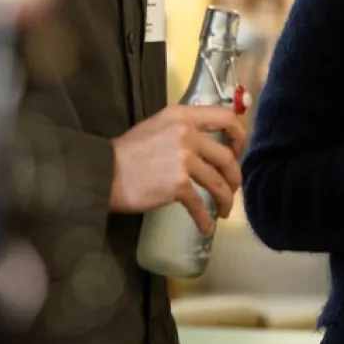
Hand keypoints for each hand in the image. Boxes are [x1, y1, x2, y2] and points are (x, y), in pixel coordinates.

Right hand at [110, 105, 246, 233]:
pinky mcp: (178, 185)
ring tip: (224, 210)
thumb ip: (183, 128)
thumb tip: (208, 140)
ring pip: (219, 182)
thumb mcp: (158, 126)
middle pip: (227, 157)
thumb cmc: (127, 151)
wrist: (103, 171)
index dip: (240, 134)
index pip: (226, 117)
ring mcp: (184, 159)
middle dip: (235, 176)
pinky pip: (200, 205)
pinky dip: (206, 219)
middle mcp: (188, 134)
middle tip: (232, 188)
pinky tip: (207, 227)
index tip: (238, 150)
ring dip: (226, 199)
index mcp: (184, 116)